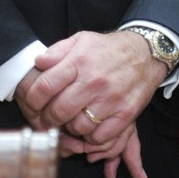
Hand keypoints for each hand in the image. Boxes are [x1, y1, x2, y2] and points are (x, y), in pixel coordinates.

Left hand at [15, 30, 166, 177]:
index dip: (32, 100)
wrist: (145, 52)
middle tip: (50, 117)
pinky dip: (91, 136)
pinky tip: (91, 125)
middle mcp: (94, 80)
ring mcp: (111, 98)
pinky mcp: (125, 113)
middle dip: (49, 118)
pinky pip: (99, 137)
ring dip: (71, 127)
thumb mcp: (82, 40)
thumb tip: (38, 63)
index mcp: (80, 60)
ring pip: (78, 127)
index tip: (34, 104)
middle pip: (58, 111)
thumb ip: (57, 51)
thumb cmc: (108, 49)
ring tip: (73, 118)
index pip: (44, 87)